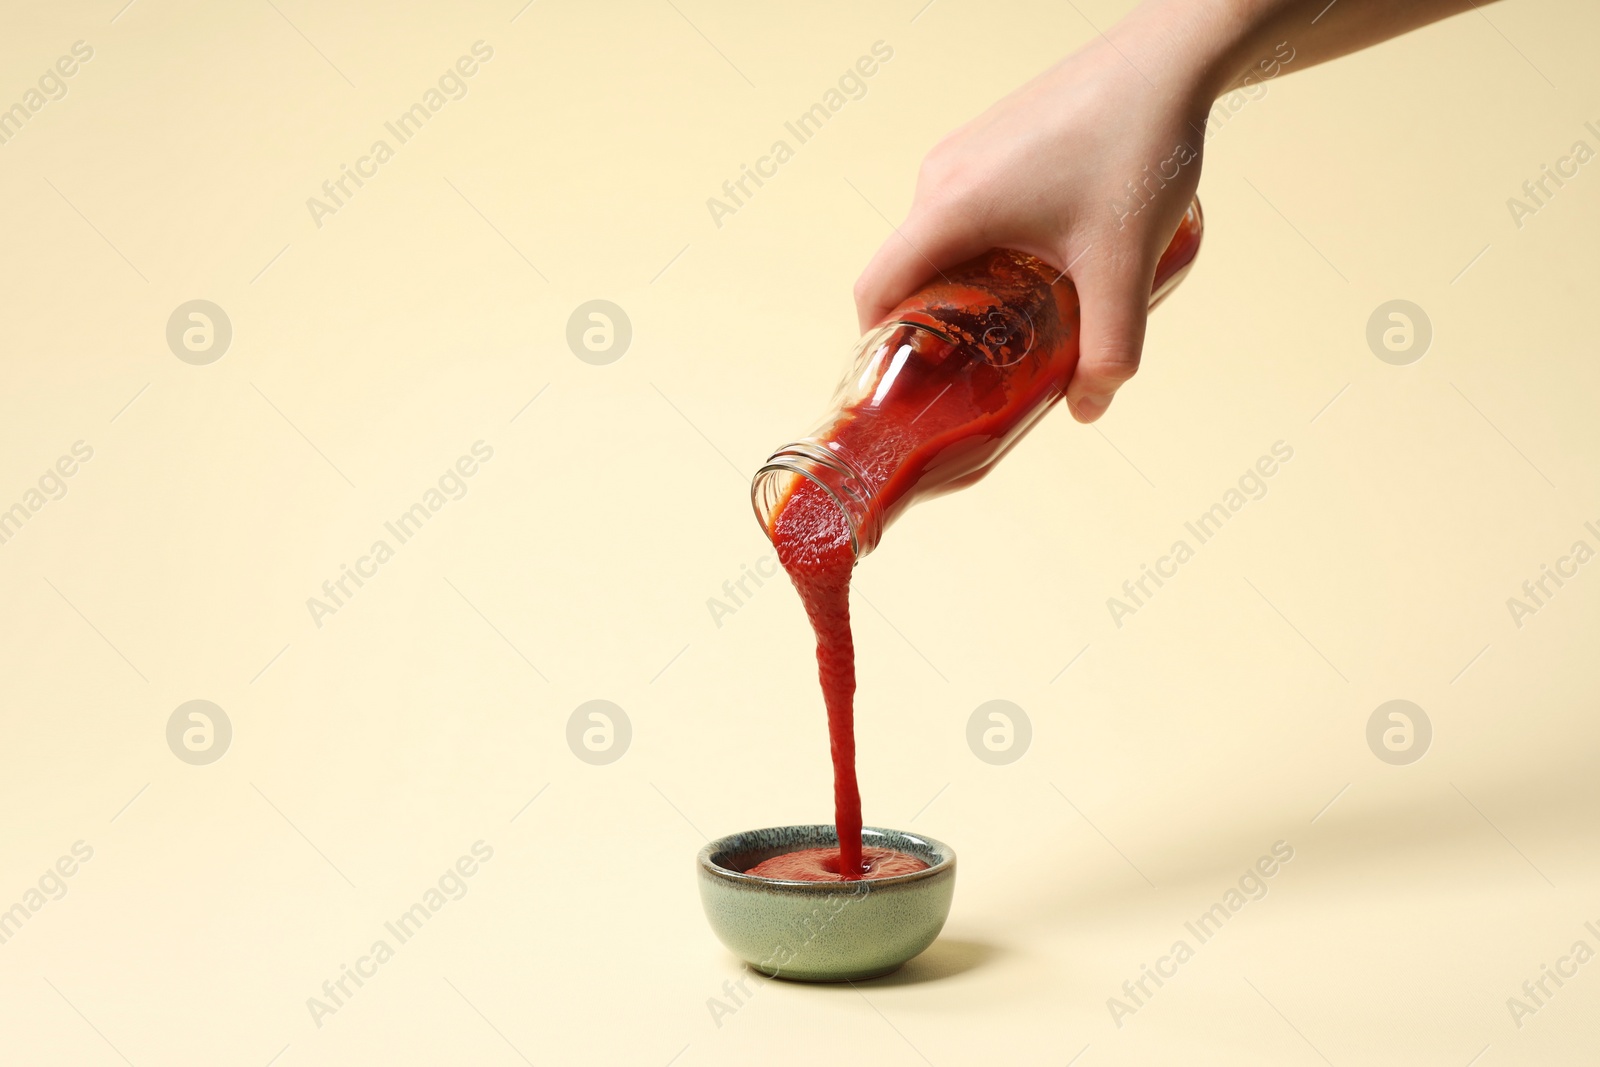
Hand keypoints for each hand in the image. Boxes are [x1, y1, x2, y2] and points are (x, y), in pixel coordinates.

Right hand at [852, 24, 1215, 422]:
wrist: (1167, 60)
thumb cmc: (1137, 147)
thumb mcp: (1123, 264)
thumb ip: (1109, 347)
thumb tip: (1090, 410)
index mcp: (951, 208)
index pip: (875, 289)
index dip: (877, 344)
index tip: (909, 381)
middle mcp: (940, 177)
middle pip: (907, 267)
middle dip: (934, 322)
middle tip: (977, 363)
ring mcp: (962, 152)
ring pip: (938, 237)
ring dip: (963, 282)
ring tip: (1017, 316)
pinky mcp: (989, 138)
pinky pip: (962, 207)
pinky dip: (981, 245)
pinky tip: (1039, 260)